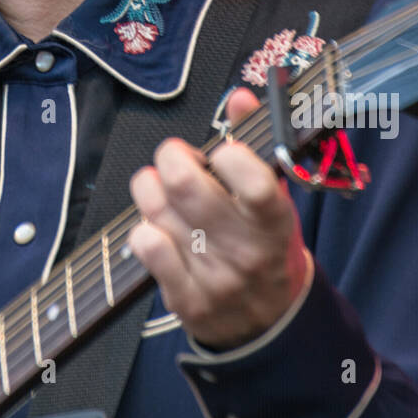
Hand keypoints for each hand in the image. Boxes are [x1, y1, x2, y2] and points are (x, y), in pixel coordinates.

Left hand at [128, 87, 310, 349]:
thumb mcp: (274, 195)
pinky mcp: (185, 299)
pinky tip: (156, 225)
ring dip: (151, 189)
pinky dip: (142, 225)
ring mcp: (215, 278)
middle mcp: (247, 251)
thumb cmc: (266, 243)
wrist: (268, 322)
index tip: (221, 152)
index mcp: (275, 221)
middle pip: (186, 187)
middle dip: (171, 157)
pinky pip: (145, 245)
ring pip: (157, 210)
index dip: (228, 154)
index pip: (254, 181)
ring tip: (163, 191)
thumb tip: (238, 95)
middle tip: (176, 159)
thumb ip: (255, 141)